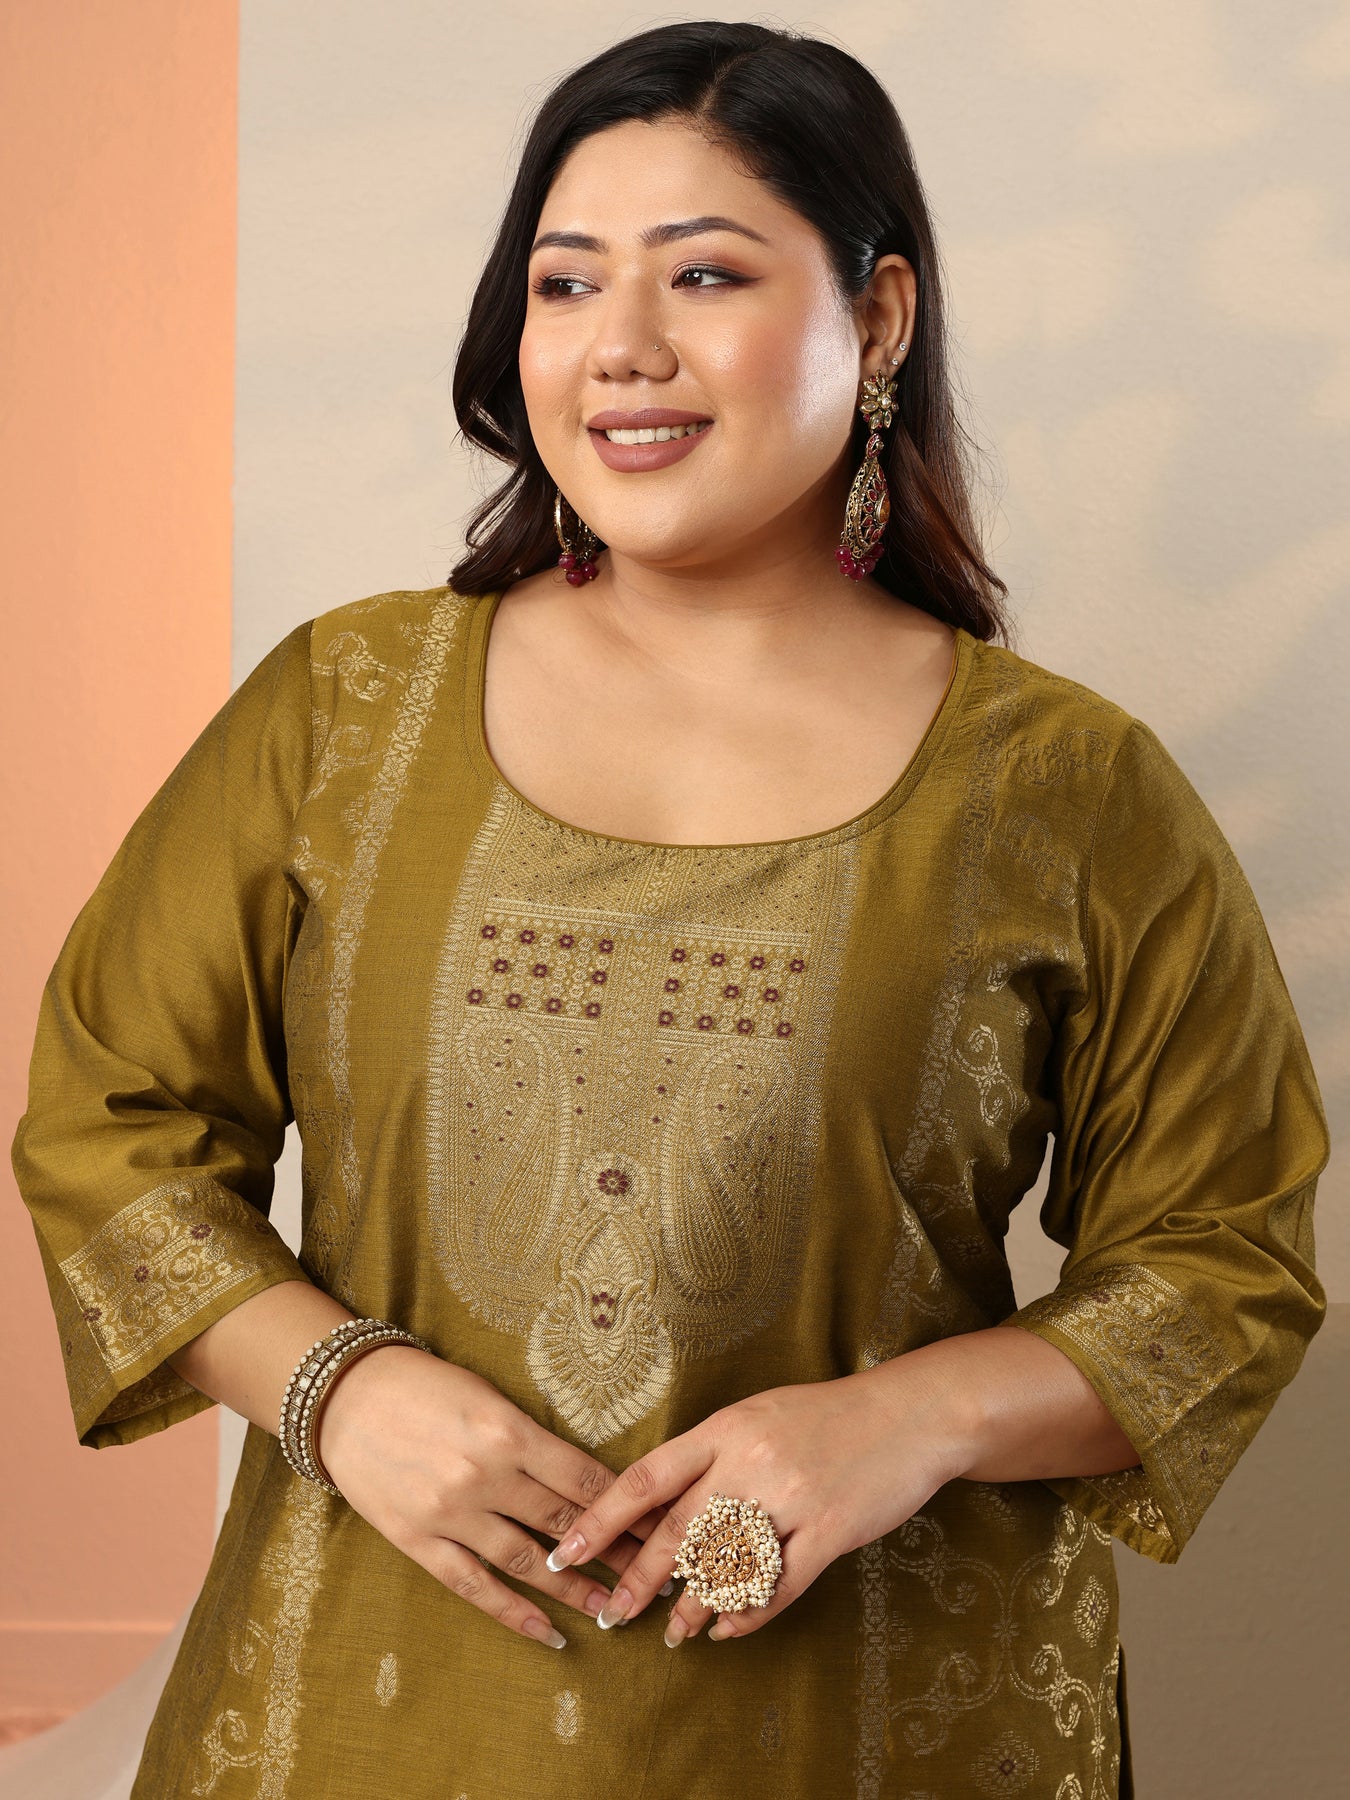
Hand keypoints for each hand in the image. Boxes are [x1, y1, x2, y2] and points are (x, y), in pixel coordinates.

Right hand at [315, 1344, 664, 1648]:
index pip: (582, 1479)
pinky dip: (513, 1612)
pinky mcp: (417, 1540)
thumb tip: (580, 1478)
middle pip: (564, 1523)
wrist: (344, 1398)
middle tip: (653, 1572)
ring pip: (527, 1562)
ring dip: (574, 1588)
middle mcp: (483, 1476)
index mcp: (508, 1431)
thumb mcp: (487, 1396)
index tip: (658, 1525)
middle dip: (615, 1550)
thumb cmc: (423, 1386)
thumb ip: (529, 1438)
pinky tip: (547, 1631)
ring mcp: (449, 1513)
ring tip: (613, 1608)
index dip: (626, 1507)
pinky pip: (474, 1586)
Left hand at [545, 1362, 970, 1644]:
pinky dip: (748, 1614)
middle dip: (639, 1578)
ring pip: (724, 1566)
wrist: (910, 1413)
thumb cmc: (828, 1416)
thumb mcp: (760, 1416)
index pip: (647, 1477)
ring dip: (693, 1607)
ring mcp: (791, 1497)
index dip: (603, 1519)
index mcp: (726, 1429)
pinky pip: (779, 1584)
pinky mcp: (829, 1529)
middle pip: (677, 1530)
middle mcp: (751, 1462)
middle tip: (614, 1612)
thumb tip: (660, 1503)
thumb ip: (713, 1455)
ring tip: (675, 1634)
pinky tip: (729, 1629)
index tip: (568, 1550)